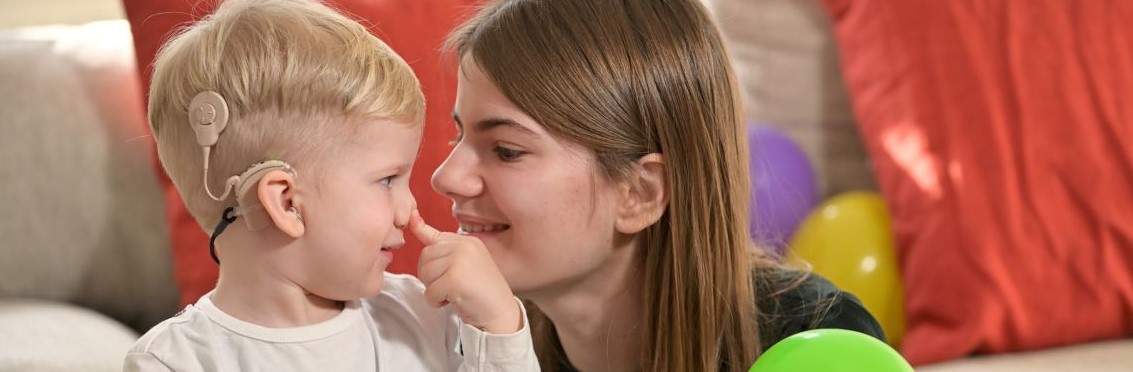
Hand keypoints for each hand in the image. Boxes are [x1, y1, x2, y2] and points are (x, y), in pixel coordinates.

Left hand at [410, 210, 521, 333]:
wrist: (501, 313)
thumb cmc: (482, 292)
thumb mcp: (466, 264)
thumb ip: (445, 249)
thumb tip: (414, 223)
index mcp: (468, 242)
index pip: (436, 234)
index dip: (420, 228)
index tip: (413, 218)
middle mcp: (465, 246)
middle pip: (425, 256)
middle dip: (430, 275)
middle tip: (447, 286)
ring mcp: (460, 261)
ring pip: (425, 273)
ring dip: (433, 289)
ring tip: (452, 293)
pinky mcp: (455, 279)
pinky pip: (430, 291)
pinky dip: (436, 302)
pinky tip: (453, 302)